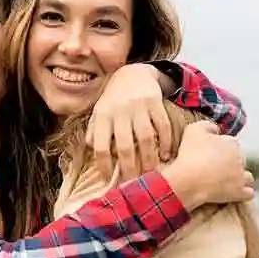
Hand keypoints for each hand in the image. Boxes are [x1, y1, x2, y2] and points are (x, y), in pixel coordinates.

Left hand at [86, 63, 171, 179]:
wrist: (133, 74)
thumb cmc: (113, 99)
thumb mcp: (99, 112)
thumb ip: (94, 131)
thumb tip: (91, 150)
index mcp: (103, 116)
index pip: (101, 146)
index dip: (104, 165)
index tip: (109, 180)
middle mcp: (119, 111)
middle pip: (124, 146)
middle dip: (129, 169)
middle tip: (133, 184)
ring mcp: (138, 107)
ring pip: (145, 138)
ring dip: (149, 159)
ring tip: (151, 173)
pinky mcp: (155, 102)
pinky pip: (162, 126)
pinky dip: (166, 142)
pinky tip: (166, 155)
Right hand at [162, 120, 253, 210]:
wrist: (189, 179)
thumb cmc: (190, 154)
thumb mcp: (194, 129)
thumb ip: (207, 126)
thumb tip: (215, 130)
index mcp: (231, 143)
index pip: (230, 142)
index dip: (219, 147)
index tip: (208, 152)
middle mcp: (241, 158)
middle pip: (238, 159)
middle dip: (230, 162)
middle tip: (213, 167)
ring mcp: (242, 177)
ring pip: (247, 176)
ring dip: (240, 177)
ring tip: (225, 180)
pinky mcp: (240, 193)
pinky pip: (248, 193)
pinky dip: (242, 192)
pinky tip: (233, 192)